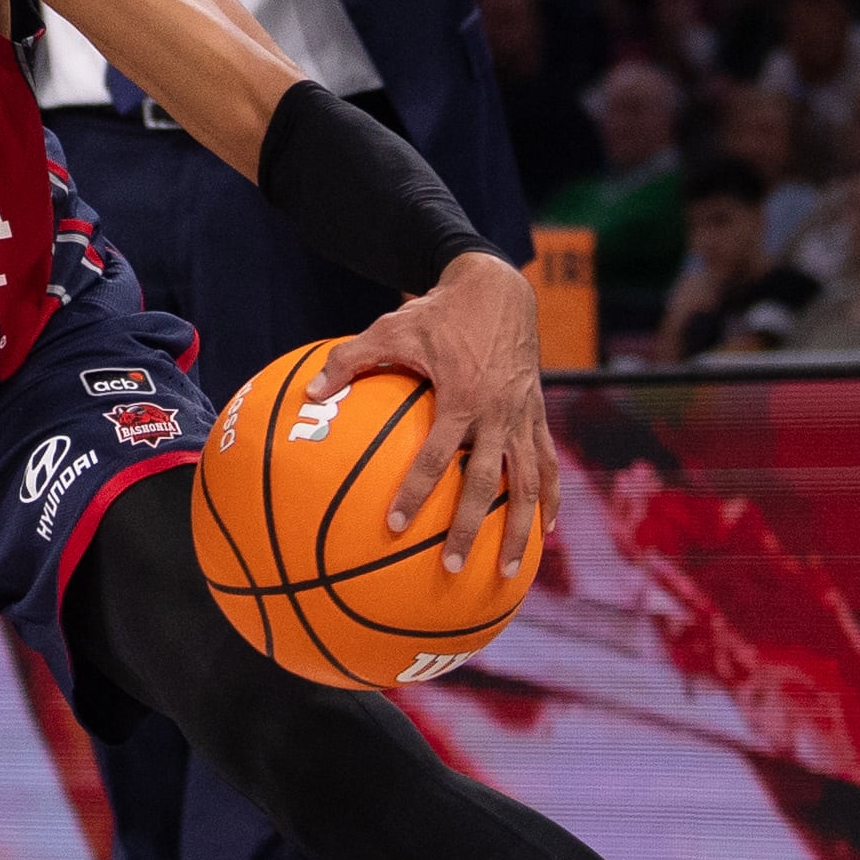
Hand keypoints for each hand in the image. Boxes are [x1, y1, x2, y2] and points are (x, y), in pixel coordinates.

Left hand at [306, 252, 553, 579]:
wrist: (498, 289)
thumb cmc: (437, 313)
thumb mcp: (390, 328)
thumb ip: (349, 361)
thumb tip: (311, 394)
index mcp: (462, 396)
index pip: (437, 455)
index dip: (417, 491)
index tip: (393, 525)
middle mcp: (498, 412)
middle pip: (487, 482)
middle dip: (472, 527)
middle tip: (452, 566)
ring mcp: (523, 417)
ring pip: (526, 482)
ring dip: (520, 528)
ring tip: (507, 571)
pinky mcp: (538, 416)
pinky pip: (548, 464)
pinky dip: (548, 498)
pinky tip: (544, 531)